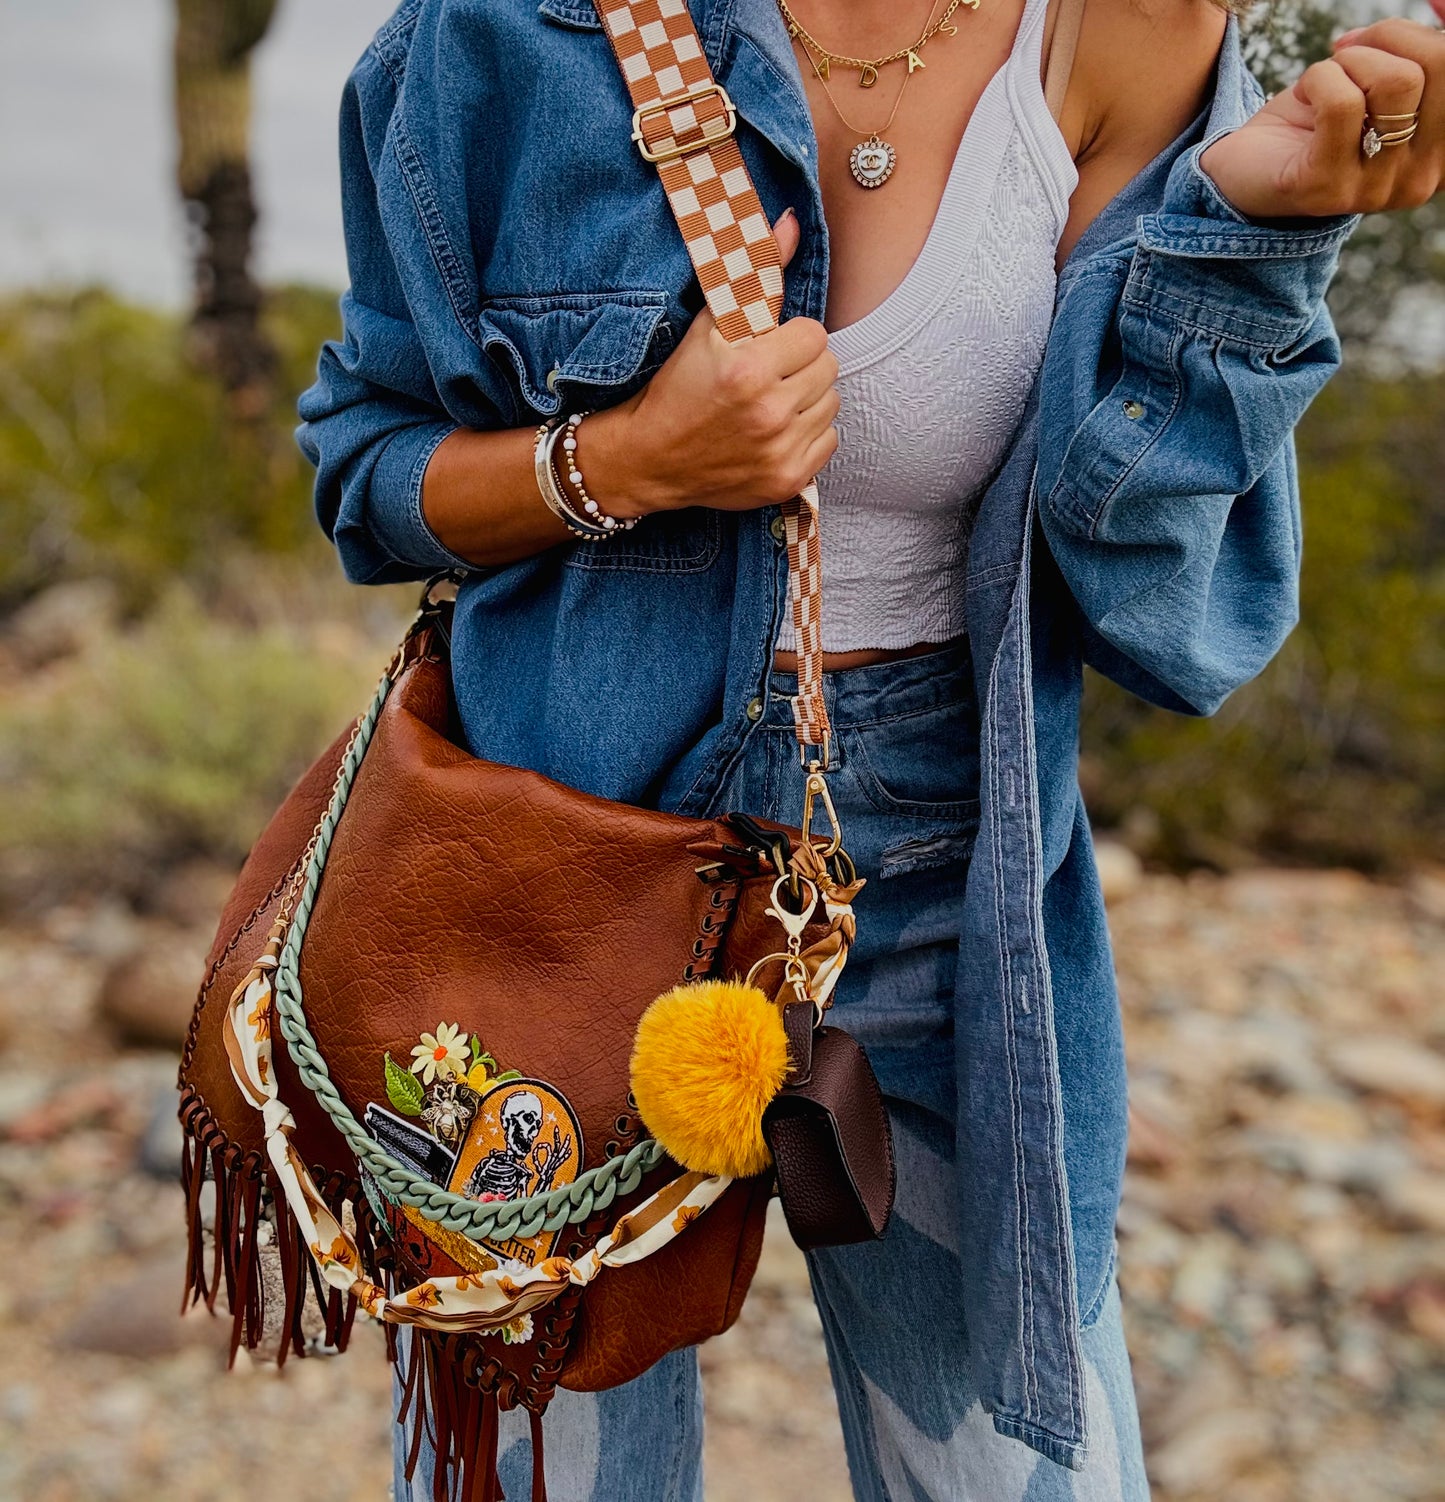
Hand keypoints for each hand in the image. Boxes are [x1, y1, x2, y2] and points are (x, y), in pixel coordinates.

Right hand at [579, 208, 839, 517]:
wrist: (650, 458)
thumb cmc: (678, 386)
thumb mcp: (709, 324)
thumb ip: (754, 271)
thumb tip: (793, 223)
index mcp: (748, 369)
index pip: (814, 335)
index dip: (789, 339)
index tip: (765, 350)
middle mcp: (768, 413)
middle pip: (828, 369)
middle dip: (801, 368)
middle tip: (767, 377)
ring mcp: (780, 451)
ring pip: (831, 405)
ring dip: (807, 401)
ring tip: (770, 404)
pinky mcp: (787, 480)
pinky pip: (828, 442)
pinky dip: (808, 436)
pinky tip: (775, 433)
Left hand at [1201, 3, 1444, 219]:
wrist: (1244, 167)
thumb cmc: (1319, 116)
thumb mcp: (1382, 75)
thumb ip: (1420, 51)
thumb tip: (1443, 0)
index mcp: (1443, 153)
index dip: (1444, 32)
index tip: (1435, 2)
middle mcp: (1420, 179)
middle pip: (1439, 66)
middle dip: (1388, 37)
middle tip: (1348, 50)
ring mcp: (1375, 191)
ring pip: (1396, 81)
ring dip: (1350, 60)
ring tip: (1324, 79)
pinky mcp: (1327, 189)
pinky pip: (1342, 103)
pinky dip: (1318, 78)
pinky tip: (1303, 96)